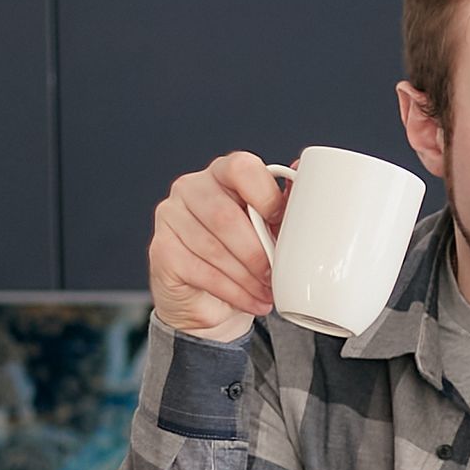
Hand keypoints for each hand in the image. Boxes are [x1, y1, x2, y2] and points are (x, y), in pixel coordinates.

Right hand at [146, 152, 288, 340]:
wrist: (213, 299)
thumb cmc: (246, 257)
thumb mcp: (272, 232)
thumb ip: (286, 208)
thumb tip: (307, 179)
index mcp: (223, 174)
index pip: (241, 167)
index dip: (266, 196)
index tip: (281, 224)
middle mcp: (191, 188)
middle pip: (225, 216)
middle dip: (256, 252)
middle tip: (275, 274)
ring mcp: (171, 216)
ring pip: (213, 247)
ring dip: (248, 277)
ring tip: (268, 292)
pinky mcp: (162, 249)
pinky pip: (201, 271)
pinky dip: (234, 292)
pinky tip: (253, 301)